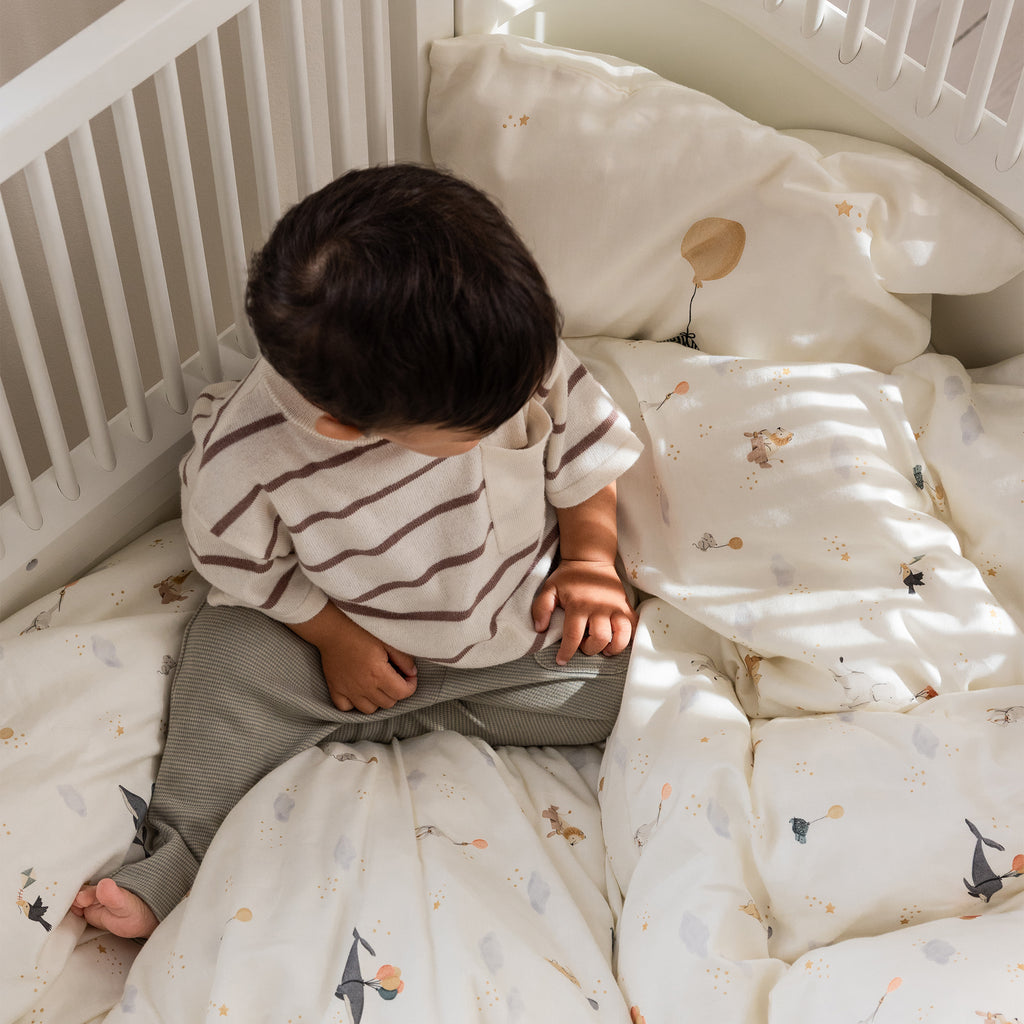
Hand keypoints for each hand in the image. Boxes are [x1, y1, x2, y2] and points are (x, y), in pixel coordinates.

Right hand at [289, 604, 416, 713]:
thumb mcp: (387, 641)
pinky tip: (359, 691)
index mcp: (378, 674)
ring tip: (378, 685)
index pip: (402, 693)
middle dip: (396, 692)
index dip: (411, 686)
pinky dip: (354, 704)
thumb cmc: (361, 631)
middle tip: (394, 677)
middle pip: (388, 703)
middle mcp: (364, 686)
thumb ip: (403, 659)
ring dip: (377, 700)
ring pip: (370, 710)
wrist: (332, 629)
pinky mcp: (335, 690)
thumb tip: (412, 673)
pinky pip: (346, 708)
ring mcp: (348, 691)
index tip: (409, 676)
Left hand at [531, 559, 636, 665]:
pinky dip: (629, 637)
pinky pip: (634, 626)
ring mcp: (615, 607)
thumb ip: (541, 608)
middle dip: (589, 649)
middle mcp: (599, 608)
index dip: (567, 652)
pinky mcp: (625, 605)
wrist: (591, 559)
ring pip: (621, 636)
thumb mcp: (549, 588)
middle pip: (599, 639)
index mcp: (579, 605)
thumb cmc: (569, 577)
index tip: (561, 660)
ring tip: (605, 649)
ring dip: (613, 648)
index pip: (573, 636)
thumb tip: (540, 629)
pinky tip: (619, 640)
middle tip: (583, 645)